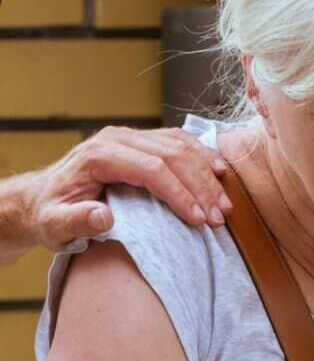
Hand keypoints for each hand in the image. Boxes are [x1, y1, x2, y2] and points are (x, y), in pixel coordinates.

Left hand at [29, 126, 232, 251]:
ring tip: (224, 203)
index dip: (180, 194)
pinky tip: (220, 173)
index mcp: (99, 155)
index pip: (152, 169)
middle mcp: (117, 138)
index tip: (199, 219)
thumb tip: (104, 216)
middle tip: (219, 216)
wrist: (43, 197)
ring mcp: (131, 136)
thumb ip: (76, 221)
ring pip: (181, 145)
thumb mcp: (53, 225)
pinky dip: (203, 156)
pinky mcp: (142, 140)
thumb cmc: (50, 213)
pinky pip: (180, 141)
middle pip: (172, 154)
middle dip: (201, 186)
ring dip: (207, 173)